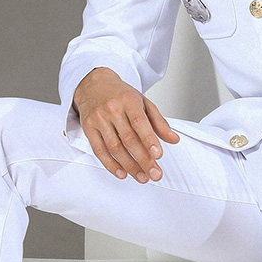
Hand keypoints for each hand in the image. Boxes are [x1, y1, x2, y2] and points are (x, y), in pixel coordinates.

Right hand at [72, 67, 179, 183]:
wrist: (94, 84)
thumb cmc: (121, 94)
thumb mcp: (143, 102)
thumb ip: (159, 121)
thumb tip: (173, 139)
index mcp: (128, 100)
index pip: (140, 122)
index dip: (149, 140)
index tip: (158, 155)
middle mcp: (112, 109)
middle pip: (129, 139)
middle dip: (143, 160)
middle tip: (155, 174)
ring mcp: (99, 119)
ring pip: (115, 147)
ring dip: (130, 166)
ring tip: (142, 177)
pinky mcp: (88, 128)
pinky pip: (99, 150)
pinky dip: (111, 164)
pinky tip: (122, 173)